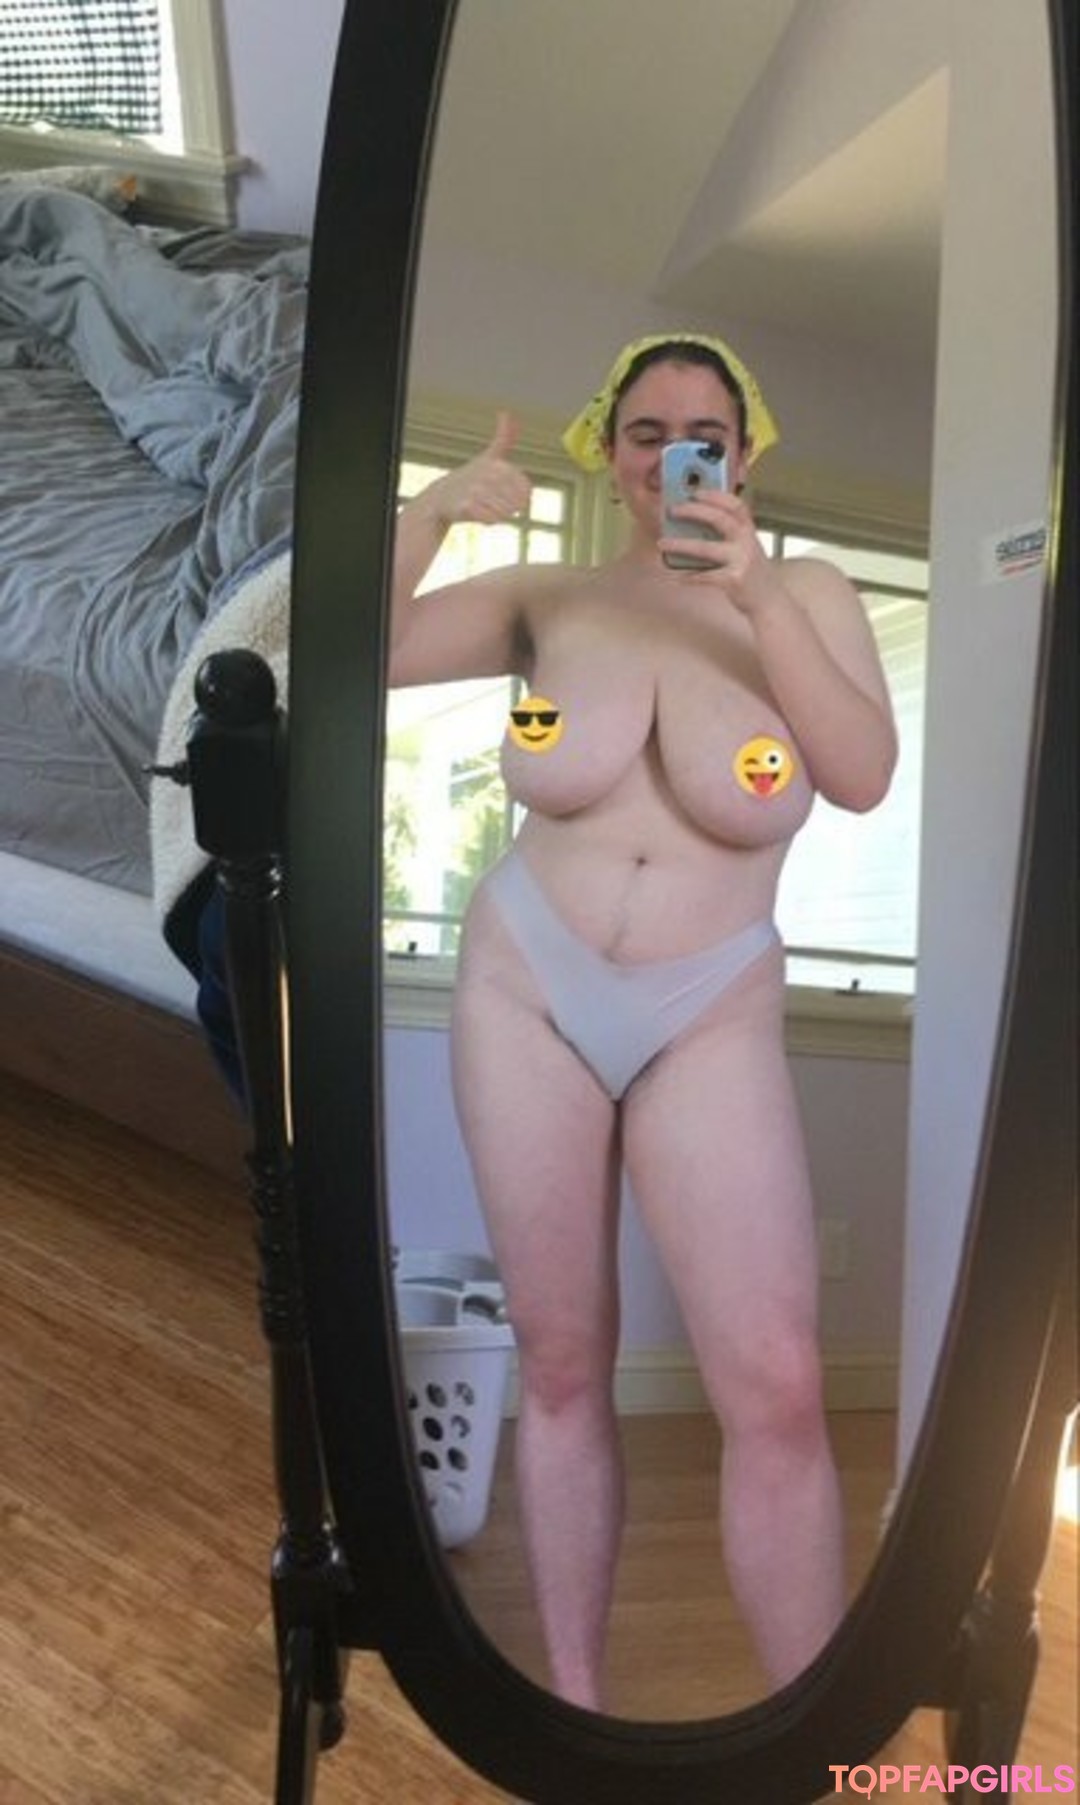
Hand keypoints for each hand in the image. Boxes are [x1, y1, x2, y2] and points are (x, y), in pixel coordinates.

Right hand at [429, 412, 531, 527]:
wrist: (442, 496)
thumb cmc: (471, 475)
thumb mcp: (489, 454)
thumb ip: (504, 437)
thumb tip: (506, 412)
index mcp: (497, 464)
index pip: (525, 488)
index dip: (523, 497)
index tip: (516, 498)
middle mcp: (487, 475)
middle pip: (516, 502)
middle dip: (510, 508)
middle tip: (498, 505)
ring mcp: (476, 490)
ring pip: (503, 513)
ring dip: (499, 515)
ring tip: (487, 507)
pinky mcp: (466, 506)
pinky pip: (489, 520)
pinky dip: (488, 520)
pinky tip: (480, 514)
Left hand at [659, 489, 776, 613]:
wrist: (770, 601)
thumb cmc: (752, 573)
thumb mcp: (746, 548)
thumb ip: (728, 536)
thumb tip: (691, 527)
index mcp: (749, 530)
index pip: (736, 505)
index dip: (715, 495)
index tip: (695, 491)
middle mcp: (747, 542)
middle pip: (719, 519)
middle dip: (693, 511)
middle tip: (672, 510)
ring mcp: (741, 560)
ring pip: (706, 548)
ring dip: (681, 544)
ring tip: (662, 543)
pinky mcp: (734, 580)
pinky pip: (705, 576)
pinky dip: (689, 577)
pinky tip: (677, 577)